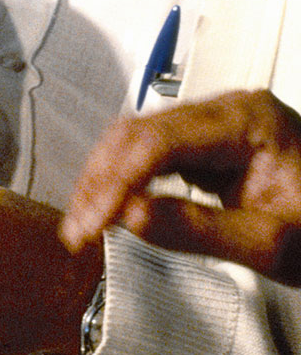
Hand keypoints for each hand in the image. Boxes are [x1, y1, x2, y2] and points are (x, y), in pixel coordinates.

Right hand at [62, 89, 300, 284]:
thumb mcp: (276, 245)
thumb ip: (200, 230)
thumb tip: (130, 217)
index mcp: (247, 119)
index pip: (157, 140)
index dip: (114, 183)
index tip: (89, 225)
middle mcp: (227, 110)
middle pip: (138, 132)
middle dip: (100, 181)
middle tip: (78, 230)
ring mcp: (217, 124)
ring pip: (136, 138)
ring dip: (105, 180)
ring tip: (86, 223)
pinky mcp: (210, 144)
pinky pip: (152, 152)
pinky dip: (125, 180)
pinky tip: (113, 209)